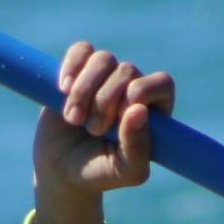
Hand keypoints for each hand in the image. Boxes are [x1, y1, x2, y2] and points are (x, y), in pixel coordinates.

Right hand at [31, 42, 174, 223]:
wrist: (62, 171)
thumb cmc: (100, 173)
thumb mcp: (125, 171)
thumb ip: (138, 148)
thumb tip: (138, 111)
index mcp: (154, 111)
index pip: (162, 83)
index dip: (141, 93)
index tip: (120, 117)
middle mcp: (132, 89)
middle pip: (127, 70)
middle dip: (105, 101)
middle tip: (93, 130)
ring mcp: (106, 77)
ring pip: (103, 59)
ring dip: (85, 90)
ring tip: (74, 118)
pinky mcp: (79, 70)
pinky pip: (81, 50)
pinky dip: (71, 67)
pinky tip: (63, 90)